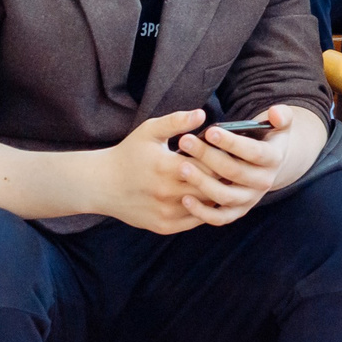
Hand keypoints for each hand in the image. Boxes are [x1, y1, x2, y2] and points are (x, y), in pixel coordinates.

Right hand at [102, 110, 259, 233]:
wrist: (102, 185)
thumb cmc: (129, 154)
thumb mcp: (149, 131)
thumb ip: (176, 121)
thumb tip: (203, 114)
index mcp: (168, 167)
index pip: (210, 165)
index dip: (223, 159)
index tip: (233, 152)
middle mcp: (168, 193)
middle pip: (211, 187)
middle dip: (224, 178)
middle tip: (239, 168)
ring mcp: (167, 213)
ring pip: (206, 206)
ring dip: (218, 195)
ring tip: (230, 183)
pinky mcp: (165, 227)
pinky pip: (195, 220)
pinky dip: (206, 210)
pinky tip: (212, 198)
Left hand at [176, 103, 320, 199]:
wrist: (265, 166)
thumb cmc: (265, 139)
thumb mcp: (280, 125)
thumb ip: (282, 116)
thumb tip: (274, 113)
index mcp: (273, 159)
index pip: (254, 152)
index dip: (232, 143)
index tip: (210, 131)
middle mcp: (264, 182)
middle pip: (235, 172)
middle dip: (208, 156)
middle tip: (185, 141)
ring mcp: (250, 199)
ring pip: (225, 196)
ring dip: (202, 183)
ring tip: (182, 166)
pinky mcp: (237, 212)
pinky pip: (219, 218)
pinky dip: (202, 212)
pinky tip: (185, 198)